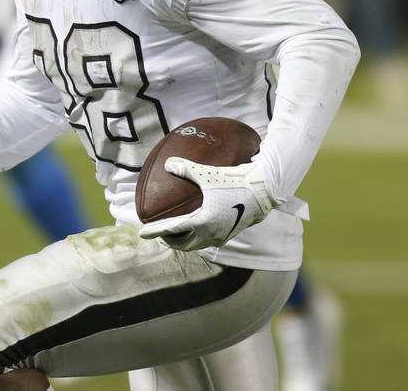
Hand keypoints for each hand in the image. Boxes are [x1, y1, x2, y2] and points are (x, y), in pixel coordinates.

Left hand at [138, 158, 274, 250]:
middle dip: (170, 241)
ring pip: (197, 245)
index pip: (172, 229)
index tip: (143, 233)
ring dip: (185, 242)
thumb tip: (168, 163)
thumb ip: (186, 169)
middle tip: (160, 236)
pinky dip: (199, 239)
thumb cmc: (235, 180)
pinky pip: (210, 241)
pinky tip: (200, 231)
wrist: (263, 190)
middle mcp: (211, 233)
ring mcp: (222, 235)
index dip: (156, 231)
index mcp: (202, 222)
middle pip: (184, 243)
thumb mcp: (208, 174)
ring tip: (178, 236)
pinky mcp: (231, 233)